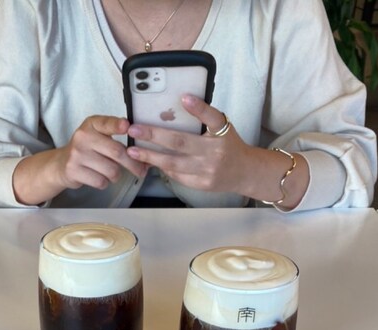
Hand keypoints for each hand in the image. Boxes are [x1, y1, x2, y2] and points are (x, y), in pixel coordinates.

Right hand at [12, 115, 146, 204]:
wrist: (61, 164)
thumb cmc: (87, 150)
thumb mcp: (98, 136)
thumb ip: (115, 137)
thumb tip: (142, 148)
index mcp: (92, 124)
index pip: (106, 123)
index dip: (117, 125)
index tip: (127, 127)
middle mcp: (83, 137)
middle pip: (117, 152)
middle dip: (132, 164)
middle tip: (141, 170)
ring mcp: (77, 154)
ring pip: (111, 170)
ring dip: (116, 175)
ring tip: (111, 172)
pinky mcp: (74, 170)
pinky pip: (101, 181)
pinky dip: (104, 183)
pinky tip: (99, 177)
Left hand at [125, 95, 249, 193]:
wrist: (244, 172)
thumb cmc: (229, 145)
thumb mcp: (223, 127)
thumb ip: (205, 118)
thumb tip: (180, 103)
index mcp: (222, 134)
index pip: (212, 118)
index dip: (199, 108)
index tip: (184, 98)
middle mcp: (214, 152)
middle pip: (181, 142)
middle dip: (154, 136)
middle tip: (134, 129)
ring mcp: (207, 171)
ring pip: (173, 163)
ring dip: (150, 157)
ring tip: (133, 151)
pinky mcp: (201, 184)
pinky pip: (177, 175)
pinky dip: (162, 167)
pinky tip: (149, 161)